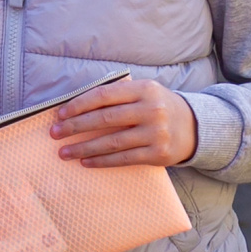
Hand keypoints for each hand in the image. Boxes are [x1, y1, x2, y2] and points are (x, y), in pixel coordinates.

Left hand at [51, 78, 196, 168]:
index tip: (60, 114)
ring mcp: (156, 133)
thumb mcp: (143, 92)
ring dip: (84, 148)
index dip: (79, 105)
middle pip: (105, 119)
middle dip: (75, 127)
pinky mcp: (158, 154)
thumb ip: (117, 95)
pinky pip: (124, 159)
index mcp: (144, 89)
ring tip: (64, 152)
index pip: (104, 96)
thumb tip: (76, 105)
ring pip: (112, 142)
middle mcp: (151, 110)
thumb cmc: (158, 107)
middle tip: (55, 134)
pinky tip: (86, 162)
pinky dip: (102, 161)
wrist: (195, 127)